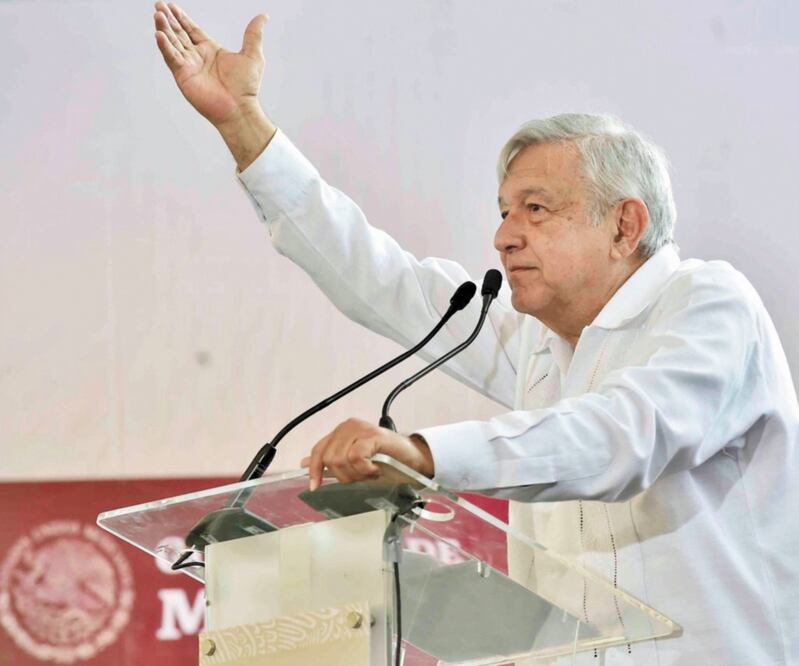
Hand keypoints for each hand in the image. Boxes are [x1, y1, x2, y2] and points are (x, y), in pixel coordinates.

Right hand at [154, 3, 265, 126]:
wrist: (240, 108)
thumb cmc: (246, 88)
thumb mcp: (252, 55)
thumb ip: (253, 34)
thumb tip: (263, 17)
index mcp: (210, 50)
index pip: (191, 30)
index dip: (181, 18)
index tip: (172, 6)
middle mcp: (197, 57)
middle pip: (179, 34)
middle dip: (168, 20)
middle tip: (158, 5)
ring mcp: (189, 66)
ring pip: (173, 43)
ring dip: (164, 29)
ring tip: (157, 15)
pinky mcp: (184, 75)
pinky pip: (172, 58)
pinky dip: (164, 46)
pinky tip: (158, 34)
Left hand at [301, 418, 434, 490]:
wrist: (414, 460)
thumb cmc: (387, 462)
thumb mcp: (354, 463)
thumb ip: (331, 461)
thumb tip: (304, 463)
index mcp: (342, 431)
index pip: (318, 450)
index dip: (314, 470)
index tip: (315, 487)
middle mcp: (349, 426)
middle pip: (329, 458)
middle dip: (344, 476)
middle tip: (362, 477)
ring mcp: (361, 429)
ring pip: (340, 459)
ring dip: (356, 474)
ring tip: (370, 473)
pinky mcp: (373, 435)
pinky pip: (355, 457)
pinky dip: (364, 469)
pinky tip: (375, 470)